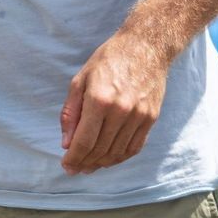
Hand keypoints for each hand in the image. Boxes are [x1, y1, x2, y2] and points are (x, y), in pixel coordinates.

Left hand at [59, 33, 173, 174]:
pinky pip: (135, 146)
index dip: (74, 158)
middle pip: (101, 149)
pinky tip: (109, 159)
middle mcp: (121, 111)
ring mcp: (139, 116)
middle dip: (85, 163)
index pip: (84, 141)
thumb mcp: (79, 81)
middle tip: (75, 169)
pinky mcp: (151, 118)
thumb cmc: (107, 61)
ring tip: (89, 167)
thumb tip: (66, 143)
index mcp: (99, 101)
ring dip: (102, 163)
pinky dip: (121, 157)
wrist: (146, 47)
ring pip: (118, 151)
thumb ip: (70, 113)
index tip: (66, 166)